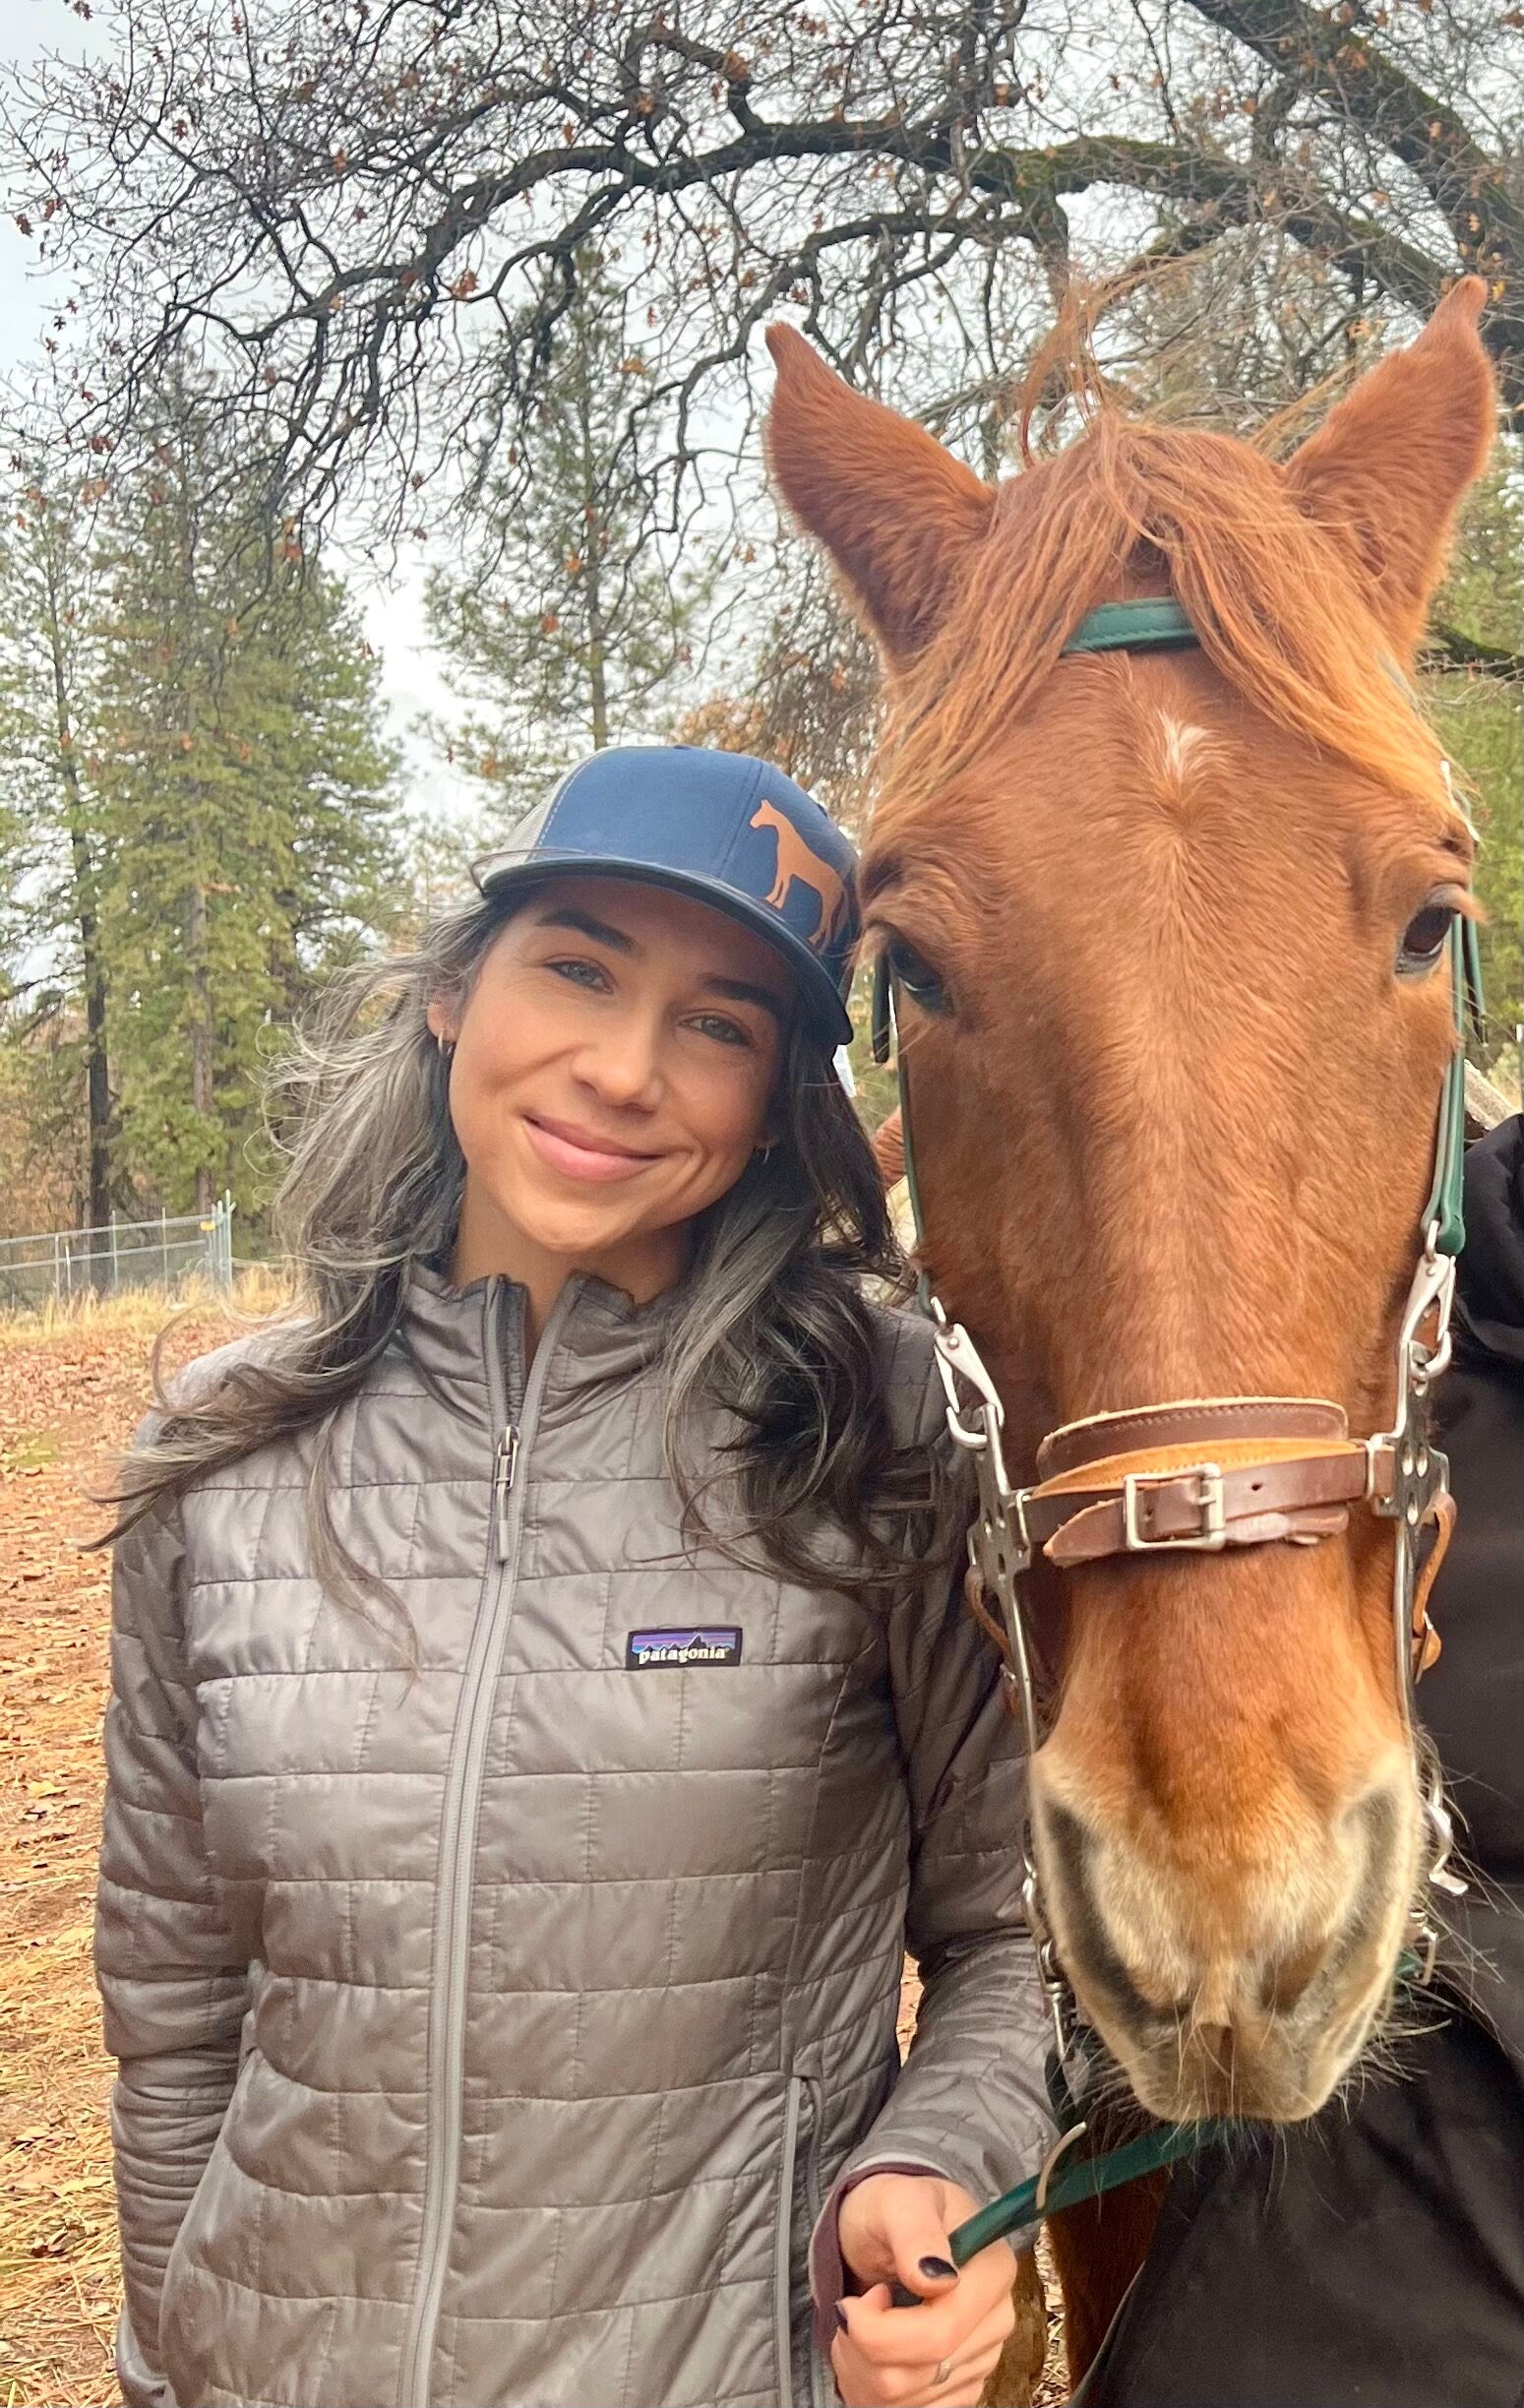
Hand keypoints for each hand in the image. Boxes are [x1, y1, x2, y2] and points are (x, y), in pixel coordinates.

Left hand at [831, 2172, 1017, 2406]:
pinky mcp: (961, 2384)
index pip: (941, 2332)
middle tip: (848, 2311)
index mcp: (993, 2270)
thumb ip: (916, 2231)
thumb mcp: (897, 2200)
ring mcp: (981, 2357)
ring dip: (861, 2368)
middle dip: (864, 2349)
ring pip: (909, 2399)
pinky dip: (872, 2389)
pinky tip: (868, 2351)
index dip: (882, 2331)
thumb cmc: (893, 2208)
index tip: (854, 2301)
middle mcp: (997, 2320)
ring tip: (857, 2324)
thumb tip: (936, 2278)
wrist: (888, 2228)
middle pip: (922, 2373)